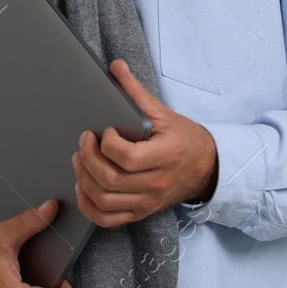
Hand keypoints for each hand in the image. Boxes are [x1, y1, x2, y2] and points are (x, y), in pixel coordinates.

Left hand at [72, 59, 218, 227]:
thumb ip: (136, 92)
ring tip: (80, 160)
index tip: (106, 131)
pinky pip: (108, 220)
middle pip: (110, 180)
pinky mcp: (141, 212)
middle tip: (84, 142)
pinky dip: (89, 207)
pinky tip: (84, 188)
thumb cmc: (184, 140)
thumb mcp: (163, 113)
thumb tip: (116, 67)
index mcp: (165, 156)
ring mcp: (147, 201)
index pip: (128, 158)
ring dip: (84, 180)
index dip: (108, 144)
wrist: (205, 168)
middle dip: (88, 158)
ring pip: (105, 201)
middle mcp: (156, 183)